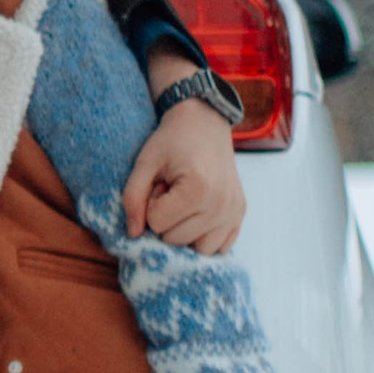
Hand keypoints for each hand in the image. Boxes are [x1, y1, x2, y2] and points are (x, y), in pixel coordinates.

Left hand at [124, 94, 243, 254]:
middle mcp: (221, 204)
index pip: (156, 224)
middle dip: (166, 218)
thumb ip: (132, 197)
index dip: (151, 204)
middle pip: (175, 239)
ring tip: (185, 203)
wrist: (205, 123)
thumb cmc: (171, 141)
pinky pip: (220, 247)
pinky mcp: (240, 214)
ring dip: (184, 231)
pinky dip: (205, 237)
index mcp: (198, 189)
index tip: (160, 184)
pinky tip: (199, 214)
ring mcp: (234, 211)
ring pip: (197, 249)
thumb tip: (133, 234)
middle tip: (172, 191)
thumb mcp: (144, 163)